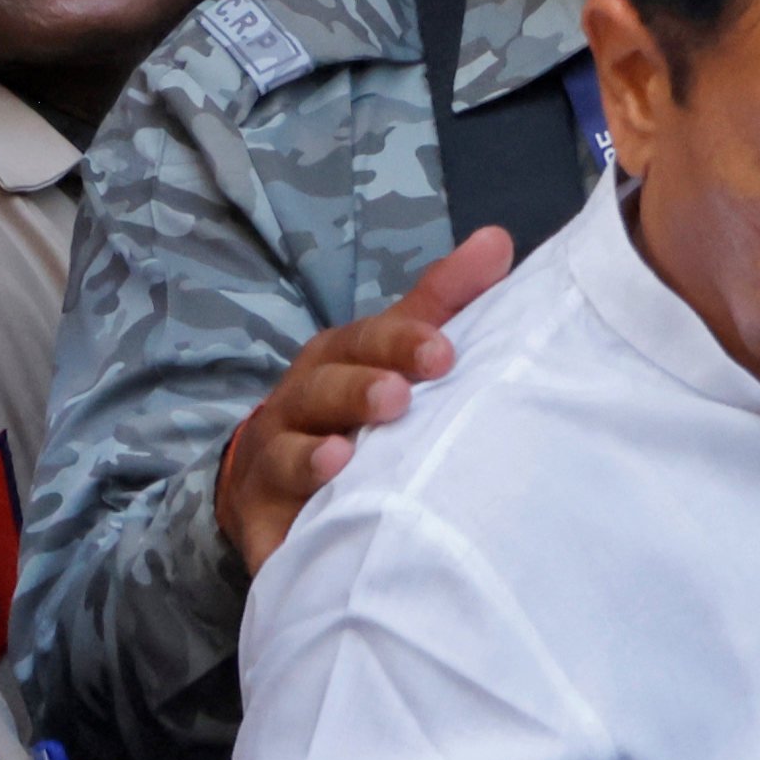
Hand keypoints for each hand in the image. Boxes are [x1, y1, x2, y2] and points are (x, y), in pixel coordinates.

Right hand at [215, 228, 510, 572]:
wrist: (276, 482)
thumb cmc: (355, 405)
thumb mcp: (397, 350)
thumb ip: (444, 302)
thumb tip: (496, 240)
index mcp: (341, 356)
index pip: (369, 339)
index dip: (402, 343)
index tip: (443, 354)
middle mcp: (301, 400)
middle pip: (325, 389)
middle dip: (359, 391)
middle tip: (397, 398)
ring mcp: (275, 458)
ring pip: (287, 451)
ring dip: (313, 455)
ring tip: (342, 458)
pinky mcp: (263, 517)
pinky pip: (273, 517)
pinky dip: (289, 519)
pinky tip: (315, 516)